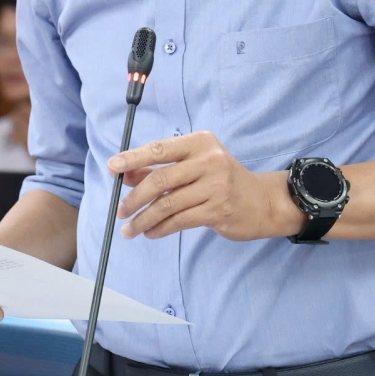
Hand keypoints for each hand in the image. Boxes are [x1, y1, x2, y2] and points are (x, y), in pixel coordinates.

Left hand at [109, 132, 302, 241]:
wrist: (263, 202)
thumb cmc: (221, 180)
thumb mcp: (194, 165)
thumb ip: (160, 169)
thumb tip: (124, 175)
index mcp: (199, 143)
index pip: (159, 149)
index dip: (132, 159)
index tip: (111, 168)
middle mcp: (209, 161)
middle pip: (160, 180)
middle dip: (134, 197)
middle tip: (119, 210)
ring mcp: (215, 186)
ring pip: (167, 204)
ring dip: (143, 219)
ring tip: (129, 229)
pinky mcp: (218, 210)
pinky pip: (179, 221)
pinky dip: (160, 228)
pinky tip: (150, 232)